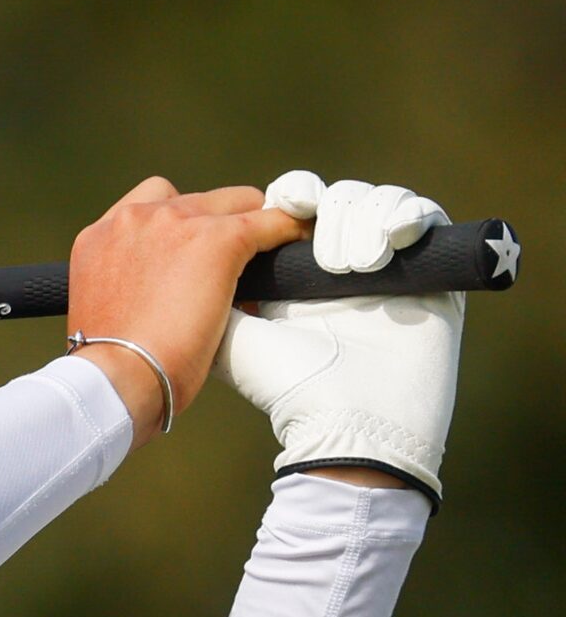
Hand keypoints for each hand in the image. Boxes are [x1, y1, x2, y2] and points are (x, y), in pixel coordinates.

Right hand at [65, 177, 305, 444]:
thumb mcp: (108, 307)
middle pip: (198, 200)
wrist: (118, 377)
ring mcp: (176, 222)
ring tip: (261, 263)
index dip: (180, 230)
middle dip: (215, 228)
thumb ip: (132, 282)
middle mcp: (134, 218)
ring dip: (248, 227)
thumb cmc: (112, 364)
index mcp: (100, 236)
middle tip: (229, 269)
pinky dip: (289, 231)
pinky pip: (272, 221)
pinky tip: (299, 244)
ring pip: (237, 203)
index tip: (190, 258)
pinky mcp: (219, 239)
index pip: (152, 206)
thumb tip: (170, 290)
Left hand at [216, 172, 461, 501]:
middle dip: (324, 207)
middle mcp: (338, 262)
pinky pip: (425, 217)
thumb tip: (185, 247)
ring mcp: (387, 264)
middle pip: (334, 197)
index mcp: (292, 272)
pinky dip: (403, 215)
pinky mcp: (431, 272)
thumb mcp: (231, 334)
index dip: (289, 197)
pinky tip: (386, 243)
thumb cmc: (285, 384)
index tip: (285, 202)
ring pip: (376, 200)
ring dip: (360, 217)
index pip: (291, 208)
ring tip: (349, 262)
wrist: (347, 420)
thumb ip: (211, 290)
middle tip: (319, 239)